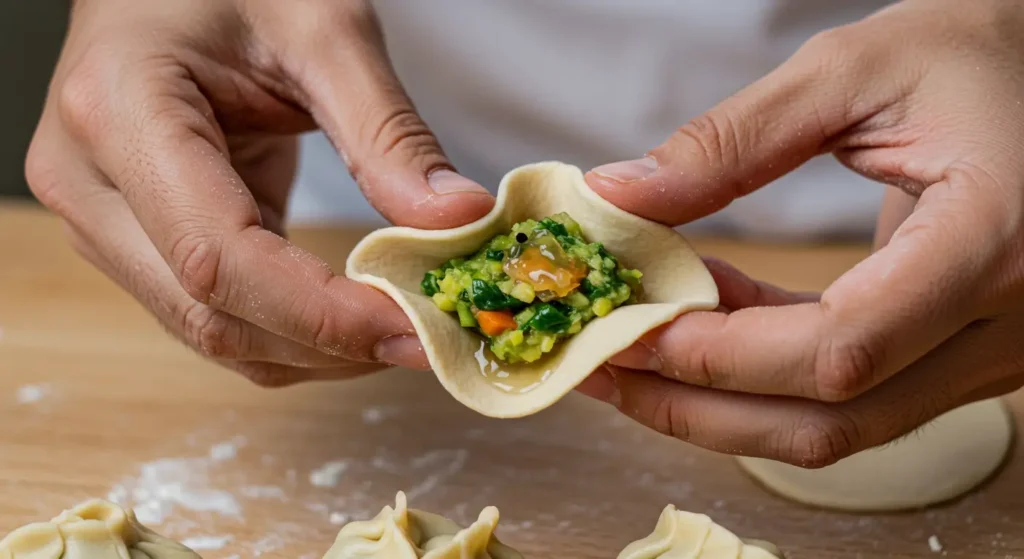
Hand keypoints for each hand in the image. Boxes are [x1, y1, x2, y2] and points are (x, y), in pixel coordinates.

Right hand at [26, 0, 492, 384]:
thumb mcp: (324, 30)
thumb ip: (388, 132)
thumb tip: (457, 220)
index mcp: (118, 111)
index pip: (219, 256)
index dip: (323, 314)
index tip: (414, 328)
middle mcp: (89, 181)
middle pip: (209, 312)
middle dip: (329, 345)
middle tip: (428, 339)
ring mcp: (102, 217)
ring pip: (210, 330)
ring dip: (314, 350)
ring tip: (401, 328)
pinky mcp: (134, 237)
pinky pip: (215, 312)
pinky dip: (292, 331)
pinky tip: (356, 315)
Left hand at [581, 0, 1023, 466]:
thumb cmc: (983, 56)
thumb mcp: (858, 70)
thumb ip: (732, 141)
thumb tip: (619, 195)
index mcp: (996, 241)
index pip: (841, 345)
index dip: (719, 354)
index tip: (630, 328)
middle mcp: (1009, 325)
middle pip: (832, 418)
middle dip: (697, 403)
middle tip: (603, 362)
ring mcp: (993, 355)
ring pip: (840, 428)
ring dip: (721, 403)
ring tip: (636, 349)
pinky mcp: (966, 356)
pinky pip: (854, 395)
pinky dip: (766, 373)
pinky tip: (704, 322)